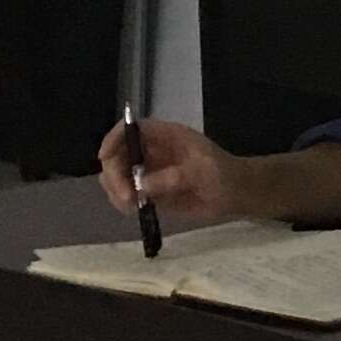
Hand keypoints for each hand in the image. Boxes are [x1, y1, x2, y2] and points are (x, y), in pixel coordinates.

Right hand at [98, 115, 241, 224]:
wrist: (236, 195)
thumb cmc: (224, 174)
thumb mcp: (204, 171)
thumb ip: (175, 176)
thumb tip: (142, 186)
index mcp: (165, 136)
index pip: (131, 129)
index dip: (114, 139)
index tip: (105, 156)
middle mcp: (151, 151)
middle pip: (117, 155)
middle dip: (114, 174)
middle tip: (126, 197)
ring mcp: (147, 172)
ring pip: (116, 176)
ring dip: (116, 190)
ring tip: (132, 206)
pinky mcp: (148, 192)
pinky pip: (126, 195)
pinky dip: (124, 202)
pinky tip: (135, 210)